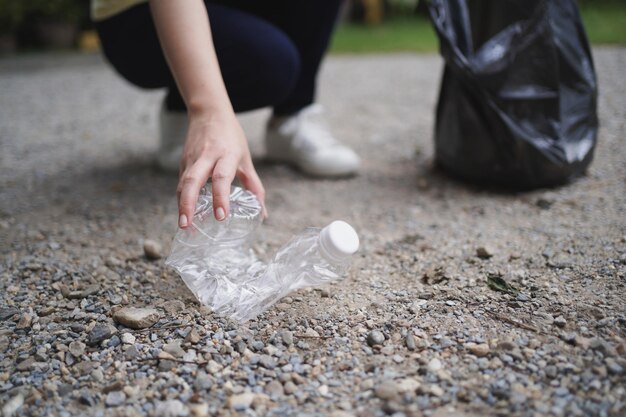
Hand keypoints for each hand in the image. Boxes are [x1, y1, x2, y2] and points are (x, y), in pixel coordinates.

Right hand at [176, 111, 265, 228]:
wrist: (209, 113)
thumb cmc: (231, 137)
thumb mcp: (246, 159)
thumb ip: (254, 186)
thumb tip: (262, 213)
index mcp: (226, 154)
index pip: (222, 177)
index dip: (221, 197)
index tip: (221, 216)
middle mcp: (206, 156)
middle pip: (193, 181)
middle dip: (189, 204)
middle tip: (188, 225)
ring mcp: (192, 159)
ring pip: (183, 183)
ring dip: (181, 205)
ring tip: (184, 225)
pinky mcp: (183, 162)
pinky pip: (180, 183)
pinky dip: (181, 200)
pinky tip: (185, 215)